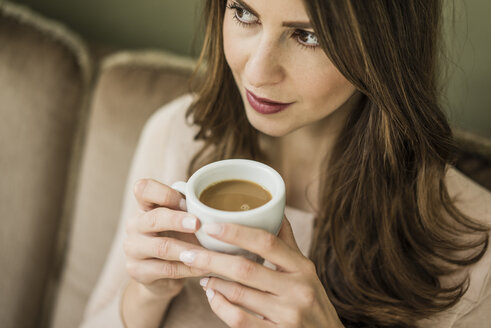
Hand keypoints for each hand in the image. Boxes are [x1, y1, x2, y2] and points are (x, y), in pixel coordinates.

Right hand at [123, 178, 207, 298]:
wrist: (162, 277)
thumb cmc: (177, 239)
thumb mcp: (181, 221)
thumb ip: (191, 209)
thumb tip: (223, 207)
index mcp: (145, 206)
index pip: (143, 189)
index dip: (164, 193)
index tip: (186, 201)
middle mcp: (135, 225)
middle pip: (153, 219)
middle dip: (177, 220)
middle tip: (198, 224)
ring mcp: (133, 249)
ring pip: (162, 247)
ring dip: (189, 249)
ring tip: (209, 252)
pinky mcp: (138, 271)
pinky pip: (168, 269)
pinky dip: (190, 268)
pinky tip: (205, 267)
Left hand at [178, 217, 343, 326]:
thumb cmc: (311, 300)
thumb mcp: (305, 270)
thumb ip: (286, 242)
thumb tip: (275, 207)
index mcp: (302, 267)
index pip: (267, 242)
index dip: (236, 233)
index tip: (210, 226)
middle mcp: (298, 289)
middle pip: (246, 268)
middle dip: (211, 259)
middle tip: (188, 252)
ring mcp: (288, 315)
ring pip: (239, 294)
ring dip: (213, 283)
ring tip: (201, 274)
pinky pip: (239, 320)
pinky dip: (220, 306)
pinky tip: (212, 296)